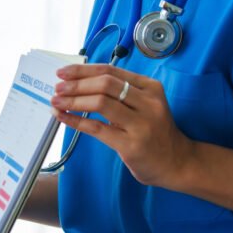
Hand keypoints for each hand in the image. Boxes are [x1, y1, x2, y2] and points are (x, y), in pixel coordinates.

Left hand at [51, 64, 194, 187]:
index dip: (84, 70)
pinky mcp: (130, 144)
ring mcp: (141, 123)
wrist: (176, 162)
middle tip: (57, 88)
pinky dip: (75, 121)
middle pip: (105, 84)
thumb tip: (81, 84)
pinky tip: (62, 117)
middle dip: (76, 84)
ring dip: (74, 101)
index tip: (63, 72)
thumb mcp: (145, 106)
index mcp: (150, 88)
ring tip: (56, 101)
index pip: (111, 71)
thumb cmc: (154, 132)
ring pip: (101, 103)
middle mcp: (148, 102)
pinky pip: (97, 128)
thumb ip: (121, 95)